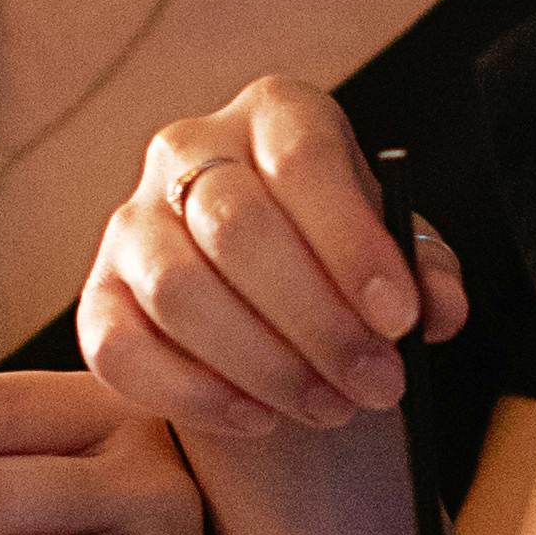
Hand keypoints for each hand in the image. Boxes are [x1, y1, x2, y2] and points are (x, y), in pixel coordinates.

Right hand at [78, 80, 468, 447]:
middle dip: (316, 321)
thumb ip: (426, 275)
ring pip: (178, 289)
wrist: (268, 296)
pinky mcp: (98, 295)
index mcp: (275, 114)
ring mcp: (132, 222)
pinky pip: (121, 349)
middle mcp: (190, 150)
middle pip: (237, 227)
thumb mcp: (395, 255)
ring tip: (330, 408)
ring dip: (263, 364)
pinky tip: (258, 420)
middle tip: (376, 385)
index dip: (352, 243)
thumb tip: (437, 310)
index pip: (303, 161)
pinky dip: (193, 395)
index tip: (400, 320)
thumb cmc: (336, 260)